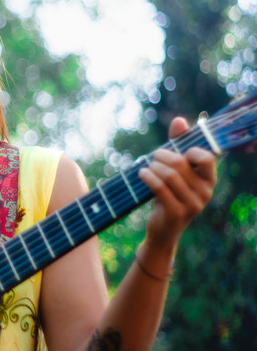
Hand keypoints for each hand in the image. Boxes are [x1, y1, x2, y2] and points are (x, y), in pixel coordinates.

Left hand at [138, 117, 216, 250]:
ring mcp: (193, 204)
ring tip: (145, 167)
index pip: (205, 156)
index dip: (187, 149)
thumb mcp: (175, 171)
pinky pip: (159, 187)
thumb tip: (179, 120)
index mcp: (209, 180)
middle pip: (180, 163)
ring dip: (152, 167)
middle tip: (152, 158)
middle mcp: (205, 192)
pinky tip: (141, 173)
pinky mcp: (177, 212)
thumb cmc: (168, 195)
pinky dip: (147, 176)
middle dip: (161, 156)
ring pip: (168, 174)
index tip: (174, 151)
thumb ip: (178, 145)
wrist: (162, 230)